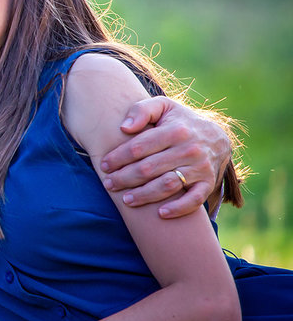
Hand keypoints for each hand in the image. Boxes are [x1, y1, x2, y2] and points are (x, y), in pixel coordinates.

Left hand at [101, 96, 230, 216]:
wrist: (215, 136)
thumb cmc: (179, 122)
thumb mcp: (163, 107)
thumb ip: (142, 110)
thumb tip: (124, 127)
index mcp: (175, 130)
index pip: (140, 147)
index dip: (119, 157)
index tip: (104, 165)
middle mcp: (189, 149)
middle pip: (149, 168)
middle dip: (125, 178)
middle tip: (109, 184)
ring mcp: (200, 168)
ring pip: (168, 185)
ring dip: (144, 195)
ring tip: (126, 200)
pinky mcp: (208, 183)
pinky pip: (195, 200)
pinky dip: (179, 208)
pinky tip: (161, 214)